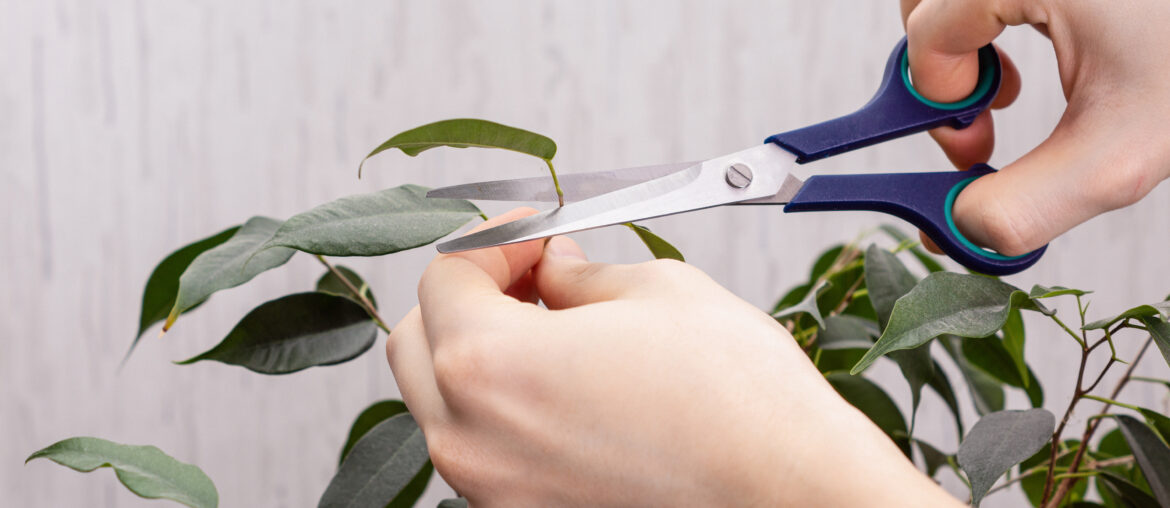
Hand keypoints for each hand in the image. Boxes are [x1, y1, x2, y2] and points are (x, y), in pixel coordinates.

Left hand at [386, 209, 958, 506]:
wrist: (791, 493)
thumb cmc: (739, 400)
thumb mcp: (657, 292)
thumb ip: (578, 276)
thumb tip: (550, 266)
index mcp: (488, 365)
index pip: (444, 276)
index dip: (494, 238)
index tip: (537, 231)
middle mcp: (470, 440)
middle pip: (420, 341)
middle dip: (469, 294)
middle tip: (534, 274)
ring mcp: (494, 490)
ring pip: (445, 401)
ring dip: (483, 352)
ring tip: (557, 329)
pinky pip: (485, 449)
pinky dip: (506, 408)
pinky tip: (570, 387)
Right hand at [901, 0, 1169, 254]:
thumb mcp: (1121, 150)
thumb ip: (1025, 204)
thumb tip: (957, 231)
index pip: (926, 37)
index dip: (942, 104)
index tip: (975, 147)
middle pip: (923, 5)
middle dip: (944, 69)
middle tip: (988, 114)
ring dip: (967, 42)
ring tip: (1016, 83)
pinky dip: (997, 16)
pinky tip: (1050, 44)